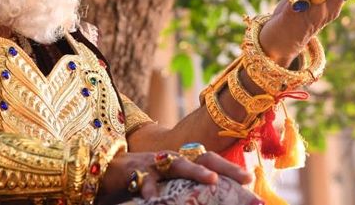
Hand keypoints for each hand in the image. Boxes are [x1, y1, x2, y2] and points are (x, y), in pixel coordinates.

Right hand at [97, 150, 251, 199]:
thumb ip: (184, 188)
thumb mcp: (165, 184)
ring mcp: (152, 162)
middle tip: (242, 177)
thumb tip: (210, 195)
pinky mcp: (133, 170)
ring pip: (176, 163)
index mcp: (179, 161)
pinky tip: (153, 197)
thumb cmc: (140, 179)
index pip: (207, 159)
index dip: (227, 166)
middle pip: (200, 157)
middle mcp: (169, 158)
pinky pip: (143, 178)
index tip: (249, 178)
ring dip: (195, 170)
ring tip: (211, 180)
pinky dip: (148, 187)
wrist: (106, 170)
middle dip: (222, 166)